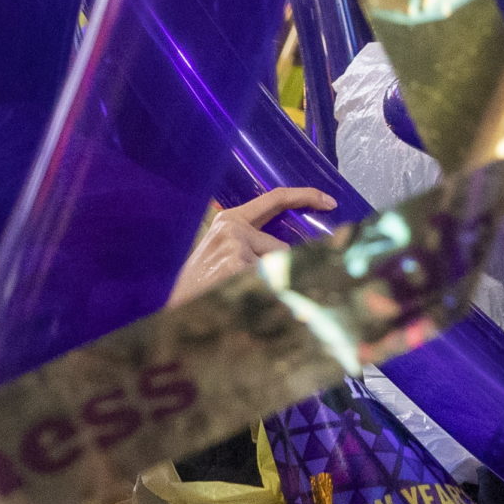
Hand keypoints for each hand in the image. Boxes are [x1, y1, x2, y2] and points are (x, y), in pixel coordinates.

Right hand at [166, 187, 337, 307]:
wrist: (173, 307)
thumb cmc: (200, 285)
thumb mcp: (224, 256)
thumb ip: (254, 246)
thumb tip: (293, 252)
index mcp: (229, 220)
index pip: (275, 199)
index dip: (305, 196)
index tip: (330, 201)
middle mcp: (232, 228)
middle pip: (281, 248)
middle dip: (276, 272)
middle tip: (246, 290)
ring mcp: (234, 245)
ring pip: (277, 268)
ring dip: (267, 287)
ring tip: (234, 295)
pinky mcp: (236, 265)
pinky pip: (269, 284)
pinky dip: (262, 297)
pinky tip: (234, 300)